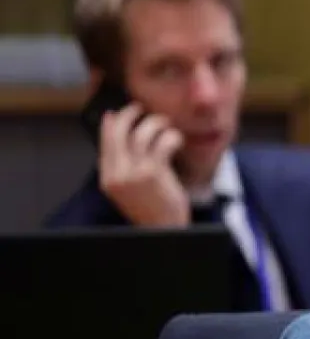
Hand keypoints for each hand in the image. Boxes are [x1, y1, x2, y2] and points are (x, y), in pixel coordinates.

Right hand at [97, 104, 188, 226]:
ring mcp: (135, 173)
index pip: (104, 143)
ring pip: (141, 135)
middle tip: (140, 108)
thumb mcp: (129, 190)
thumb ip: (123, 168)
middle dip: (129, 115)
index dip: (110, 125)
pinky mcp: (155, 173)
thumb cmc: (152, 208)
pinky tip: (176, 138)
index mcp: (108, 179)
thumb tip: (124, 140)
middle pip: (119, 133)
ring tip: (164, 123)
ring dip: (155, 123)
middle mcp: (118, 175)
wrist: (164, 230)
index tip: (115, 113)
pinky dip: (171, 136)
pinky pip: (162, 143)